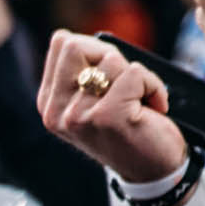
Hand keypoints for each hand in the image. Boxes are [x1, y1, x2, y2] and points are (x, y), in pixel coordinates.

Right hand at [37, 30, 187, 182]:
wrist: (152, 170)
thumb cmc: (130, 125)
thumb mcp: (94, 99)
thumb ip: (81, 70)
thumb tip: (64, 34)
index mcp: (50, 102)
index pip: (63, 43)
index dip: (98, 49)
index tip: (111, 76)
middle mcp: (56, 111)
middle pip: (79, 44)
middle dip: (112, 56)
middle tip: (127, 85)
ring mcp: (78, 116)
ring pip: (113, 60)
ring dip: (139, 77)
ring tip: (138, 103)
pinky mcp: (106, 117)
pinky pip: (136, 73)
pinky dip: (154, 86)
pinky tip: (154, 109)